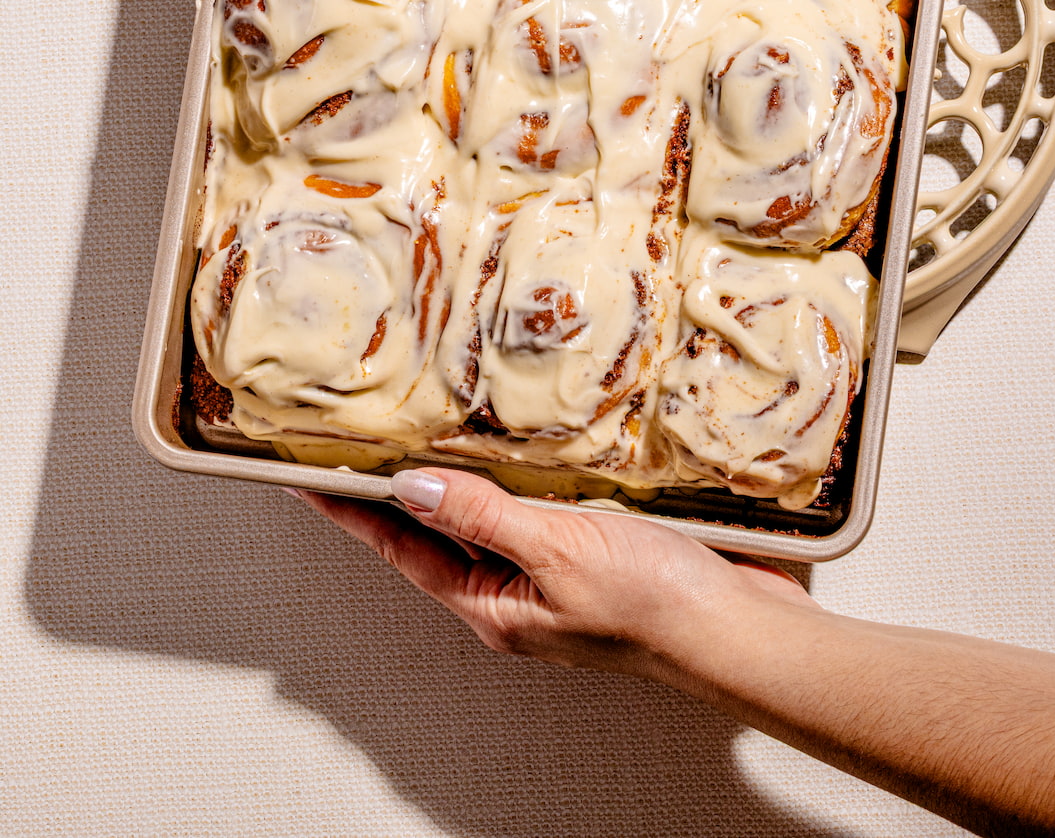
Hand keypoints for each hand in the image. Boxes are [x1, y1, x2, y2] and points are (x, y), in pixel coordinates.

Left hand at [289, 467, 814, 677]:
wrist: (742, 631)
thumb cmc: (655, 609)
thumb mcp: (557, 552)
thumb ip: (484, 517)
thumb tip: (413, 487)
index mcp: (496, 604)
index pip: (403, 548)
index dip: (355, 509)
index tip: (309, 476)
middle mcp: (520, 590)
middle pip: (443, 529)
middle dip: (402, 485)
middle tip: (362, 434)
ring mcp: (561, 569)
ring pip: (495, 512)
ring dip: (465, 471)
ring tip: (425, 426)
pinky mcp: (600, 545)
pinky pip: (545, 504)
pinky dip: (523, 470)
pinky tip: (525, 442)